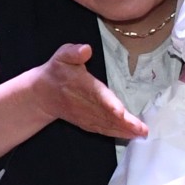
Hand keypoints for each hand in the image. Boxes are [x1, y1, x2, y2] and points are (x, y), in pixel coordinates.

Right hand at [28, 44, 147, 138]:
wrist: (42, 94)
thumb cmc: (56, 71)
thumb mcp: (61, 56)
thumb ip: (73, 52)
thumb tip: (86, 49)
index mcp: (82, 86)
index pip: (97, 96)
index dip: (109, 104)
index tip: (121, 112)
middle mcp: (85, 104)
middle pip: (106, 115)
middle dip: (124, 123)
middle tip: (142, 130)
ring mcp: (85, 116)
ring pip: (106, 125)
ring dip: (124, 131)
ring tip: (141, 133)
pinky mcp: (86, 122)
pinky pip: (102, 130)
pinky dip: (116, 133)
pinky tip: (129, 135)